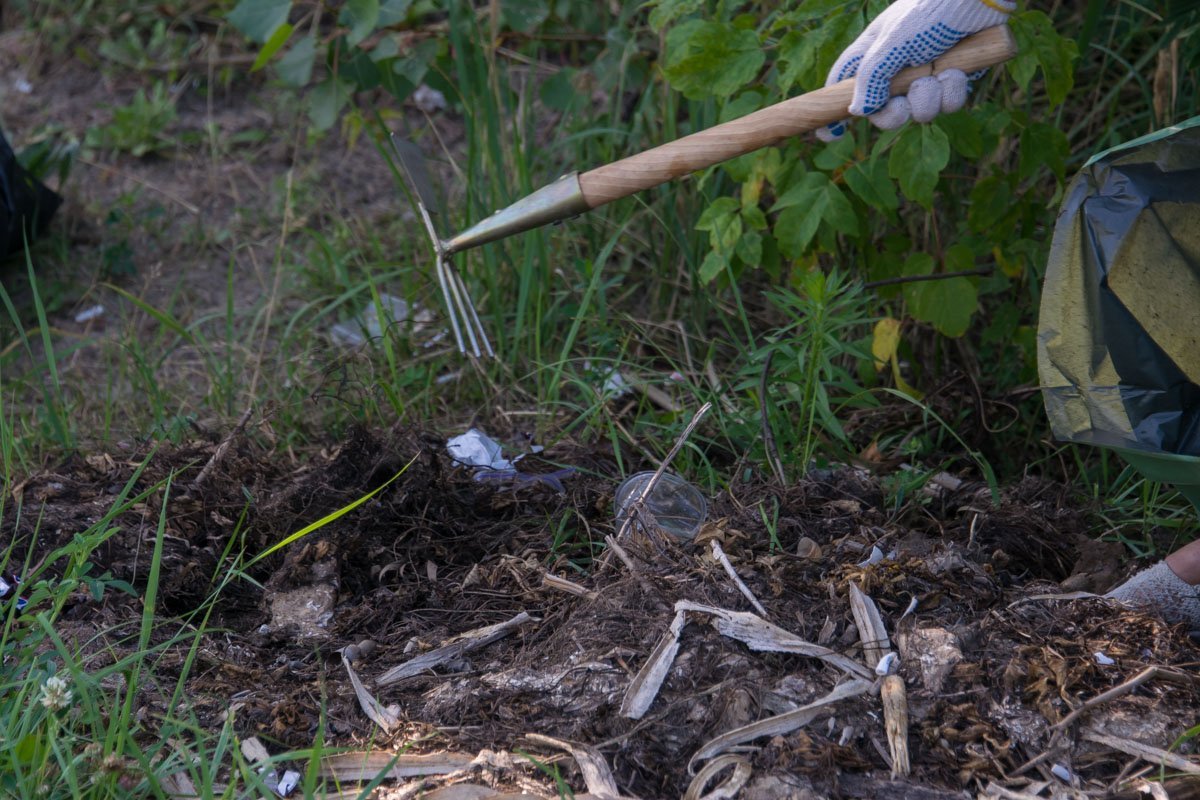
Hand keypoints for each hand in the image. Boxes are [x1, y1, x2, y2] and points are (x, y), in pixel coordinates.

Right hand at [816, 0, 1013, 140]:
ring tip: (938, 71)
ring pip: (919, 112)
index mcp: (871, 55)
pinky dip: (952, 91)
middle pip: (882, 112)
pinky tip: (958, 70)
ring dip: (928, 98)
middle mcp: (895, 69)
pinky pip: (947, 104)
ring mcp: (925, 77)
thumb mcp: (893, 42)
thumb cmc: (930, 9)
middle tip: (901, 105)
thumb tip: (857, 112)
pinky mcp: (952, 80)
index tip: (832, 135)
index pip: (843, 88)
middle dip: (893, 115)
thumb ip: (871, 78)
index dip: (834, 111)